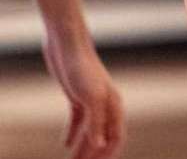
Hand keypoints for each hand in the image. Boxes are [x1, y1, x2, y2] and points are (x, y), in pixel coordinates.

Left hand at [43, 34, 123, 158]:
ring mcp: (91, 101)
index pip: (115, 137)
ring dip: (83, 148)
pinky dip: (73, 134)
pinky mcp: (77, 97)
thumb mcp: (91, 97)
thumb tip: (100, 145)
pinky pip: (78, 121)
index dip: (107, 154)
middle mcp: (105, 105)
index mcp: (113, 105)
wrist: (68, 44)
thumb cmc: (82, 67)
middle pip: (103, 137)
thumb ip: (97, 121)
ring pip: (90, 131)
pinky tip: (66, 145)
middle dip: (95, 154)